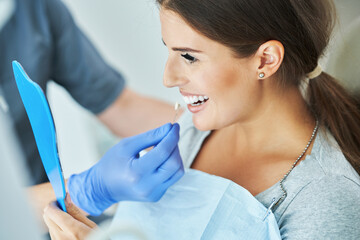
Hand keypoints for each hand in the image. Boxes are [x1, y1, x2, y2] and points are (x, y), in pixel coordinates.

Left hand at [43, 195, 96, 239]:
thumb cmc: (96, 239)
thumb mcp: (91, 225)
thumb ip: (75, 211)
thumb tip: (66, 198)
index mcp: (71, 229)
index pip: (51, 211)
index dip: (55, 202)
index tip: (61, 199)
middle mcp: (60, 237)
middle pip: (46, 216)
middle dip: (53, 209)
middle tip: (64, 207)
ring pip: (48, 223)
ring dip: (55, 218)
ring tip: (69, 220)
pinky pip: (51, 231)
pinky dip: (57, 226)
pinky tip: (68, 228)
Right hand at [68, 123, 183, 215]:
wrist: (103, 187)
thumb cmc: (113, 162)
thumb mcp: (127, 145)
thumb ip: (150, 136)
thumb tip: (170, 128)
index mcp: (136, 173)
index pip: (162, 152)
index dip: (171, 137)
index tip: (174, 126)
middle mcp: (147, 186)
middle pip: (173, 163)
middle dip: (175, 146)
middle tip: (169, 136)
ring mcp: (153, 193)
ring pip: (177, 171)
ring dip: (175, 156)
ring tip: (164, 147)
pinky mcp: (157, 195)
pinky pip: (172, 177)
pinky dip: (171, 165)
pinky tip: (161, 159)